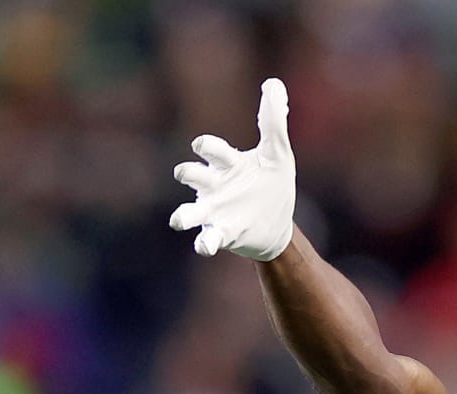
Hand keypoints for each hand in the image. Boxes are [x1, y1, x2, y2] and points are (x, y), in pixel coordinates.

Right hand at [169, 77, 295, 260]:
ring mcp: (215, 212)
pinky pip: (207, 240)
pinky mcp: (223, 235)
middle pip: (191, 176)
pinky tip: (204, 245)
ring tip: (179, 220)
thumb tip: (274, 84)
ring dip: (183, 215)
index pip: (209, 149)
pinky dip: (203, 243)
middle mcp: (214, 187)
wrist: (278, 224)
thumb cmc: (271, 184)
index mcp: (227, 164)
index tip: (203, 147)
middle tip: (187, 174)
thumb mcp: (278, 153)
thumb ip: (273, 120)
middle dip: (187, 173)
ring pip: (189, 213)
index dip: (205, 146)